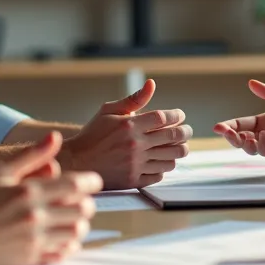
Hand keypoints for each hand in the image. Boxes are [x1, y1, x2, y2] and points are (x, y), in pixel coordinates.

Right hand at [0, 131, 101, 264]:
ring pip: (75, 233)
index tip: (94, 181)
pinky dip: (68, 246)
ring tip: (74, 221)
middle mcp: (36, 216)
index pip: (75, 185)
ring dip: (80, 225)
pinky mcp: (29, 259)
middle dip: (87, 204)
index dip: (91, 182)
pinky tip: (63, 240)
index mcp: (30, 192)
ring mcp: (34, 240)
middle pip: (81, 210)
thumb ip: (30, 155)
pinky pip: (61, 254)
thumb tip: (55, 137)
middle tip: (82, 201)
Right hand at [58, 79, 192, 189]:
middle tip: (187, 131)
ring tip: (178, 147)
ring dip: (178, 152)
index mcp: (129, 125)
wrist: (77, 160)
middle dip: (186, 133)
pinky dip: (164, 168)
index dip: (177, 116)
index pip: (163, 118)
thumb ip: (134, 99)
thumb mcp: (109, 110)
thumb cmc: (93, 133)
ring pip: (170, 159)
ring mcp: (135, 164)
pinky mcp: (133, 180)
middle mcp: (134, 144)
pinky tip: (162, 162)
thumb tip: (152, 84)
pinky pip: (159, 175)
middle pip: (173, 138)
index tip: (180, 116)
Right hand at [212, 80, 264, 164]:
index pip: (241, 125)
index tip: (218, 127)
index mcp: (263, 122)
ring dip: (253, 144)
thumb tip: (251, 83)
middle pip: (243, 141)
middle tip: (231, 134)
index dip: (228, 127)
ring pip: (256, 151)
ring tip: (259, 136)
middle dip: (234, 139)